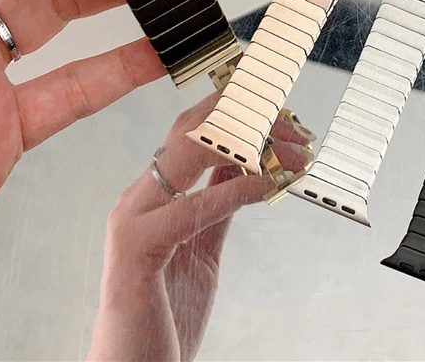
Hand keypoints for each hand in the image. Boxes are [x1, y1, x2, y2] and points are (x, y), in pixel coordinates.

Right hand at [87, 98, 314, 361]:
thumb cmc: (164, 316)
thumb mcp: (202, 247)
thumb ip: (218, 206)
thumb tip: (244, 166)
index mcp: (150, 197)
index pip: (190, 133)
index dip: (233, 112)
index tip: (278, 109)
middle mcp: (136, 200)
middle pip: (190, 131)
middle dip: (246, 119)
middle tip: (294, 124)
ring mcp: (130, 222)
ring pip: (186, 154)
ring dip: (247, 144)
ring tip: (288, 144)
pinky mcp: (134, 253)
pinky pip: (190, 209)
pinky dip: (233, 190)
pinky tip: (265, 184)